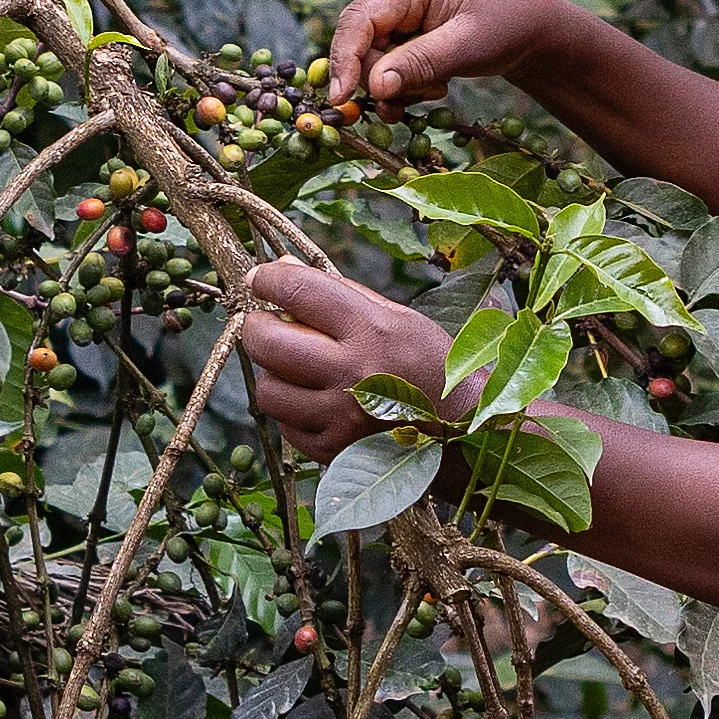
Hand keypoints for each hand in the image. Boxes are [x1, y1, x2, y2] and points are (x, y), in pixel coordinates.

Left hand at [240, 258, 458, 460]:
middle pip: (267, 343)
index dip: (268, 279)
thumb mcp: (396, 316)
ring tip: (298, 369)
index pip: (297, 291)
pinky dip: (292, 410)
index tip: (261, 279)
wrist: (461, 433)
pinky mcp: (333, 451)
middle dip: (256, 327)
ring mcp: (340, 417)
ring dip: (274, 374)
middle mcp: (352, 374)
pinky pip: (285, 425)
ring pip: (268, 390)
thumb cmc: (426, 364)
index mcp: (370, 330)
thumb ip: (337, 293)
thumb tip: (283, 267)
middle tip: (266, 324)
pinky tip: (316, 401)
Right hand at [325, 0, 573, 110]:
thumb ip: (419, 63)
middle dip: (383, 79)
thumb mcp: (466, 46)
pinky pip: (386, 68)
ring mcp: (396, 18)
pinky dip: (404, 86)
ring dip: (398, 87)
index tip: (341, 98)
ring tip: (436, 88)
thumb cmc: (504, 26)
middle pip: (359, 45)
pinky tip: (434, 86)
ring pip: (371, 62)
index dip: (345, 59)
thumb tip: (375, 86)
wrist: (527, 29)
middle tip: (425, 92)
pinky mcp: (402, 37)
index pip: (358, 20)